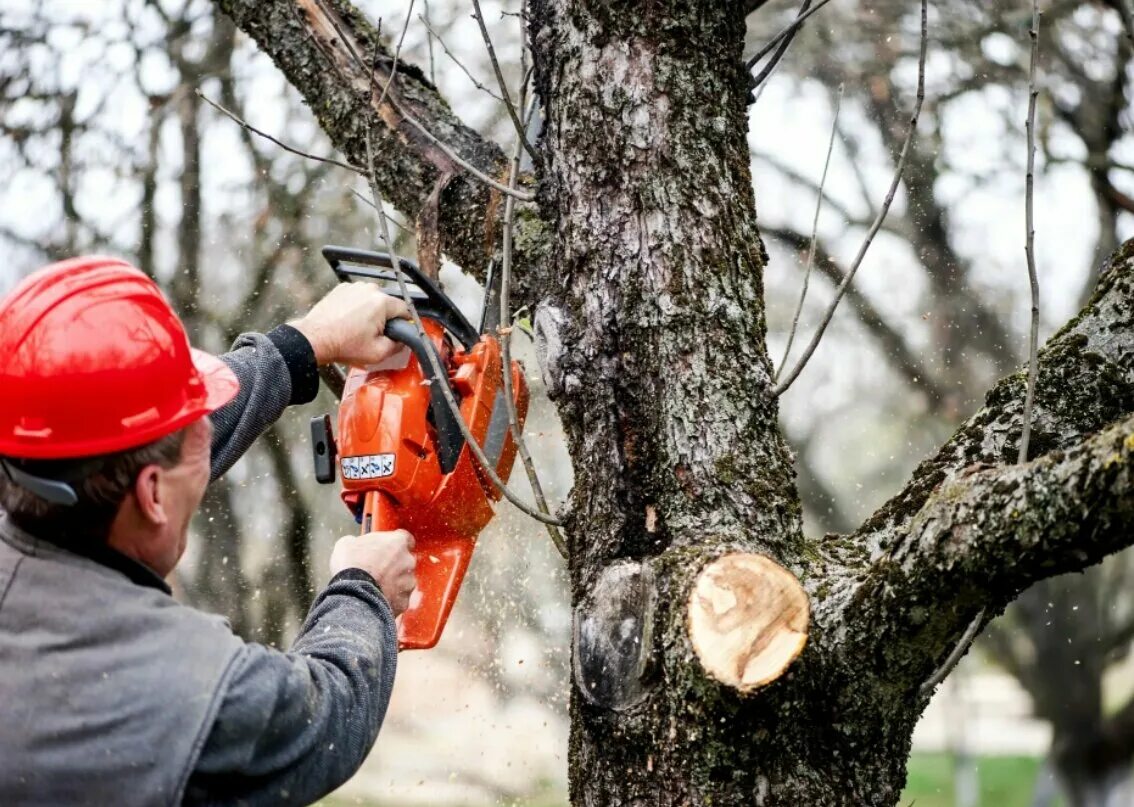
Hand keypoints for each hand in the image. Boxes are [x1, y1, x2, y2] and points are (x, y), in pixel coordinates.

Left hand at [291, 283, 409, 365]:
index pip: (405, 309)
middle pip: (387, 303)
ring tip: (358, 328)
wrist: (315, 339)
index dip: (404, 322)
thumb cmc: (343, 345)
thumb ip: (397, 346)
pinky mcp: (341, 289)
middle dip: (385, 318)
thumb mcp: (378, 353)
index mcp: (381, 302)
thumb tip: (402, 342)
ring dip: (370, 311)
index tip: (397, 331)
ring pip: (372, 299)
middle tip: (373, 334)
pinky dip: (356, 307)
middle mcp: (369, 289)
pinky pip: (357, 297)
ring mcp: (354, 287)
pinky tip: (349, 321)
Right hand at [329, 530, 416, 615]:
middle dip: (394, 565)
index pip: (405, 539)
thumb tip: (355, 544)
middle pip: (405, 561)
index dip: (395, 545)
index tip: (386, 549)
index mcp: (398, 542)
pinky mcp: (404, 601)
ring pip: (404, 581)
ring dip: (393, 583)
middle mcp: (408, 561)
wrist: (353, 595)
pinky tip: (376, 599)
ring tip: (375, 587)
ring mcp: (409, 582)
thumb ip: (359, 541)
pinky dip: (391, 599)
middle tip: (377, 570)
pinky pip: (399, 599)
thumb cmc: (351, 565)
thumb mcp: (347, 544)